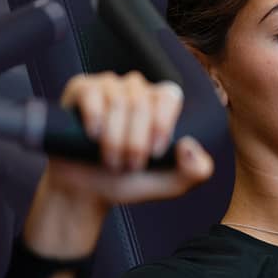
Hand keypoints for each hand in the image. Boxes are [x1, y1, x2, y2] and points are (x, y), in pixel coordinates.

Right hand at [47, 71, 213, 205]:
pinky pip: (91, 93)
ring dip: (114, 139)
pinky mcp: (81, 89)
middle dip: (135, 143)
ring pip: (117, 103)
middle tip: (127, 166)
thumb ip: (195, 171)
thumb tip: (188, 145)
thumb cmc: (130, 182)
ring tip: (110, 160)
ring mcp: (108, 85)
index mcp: (161, 102)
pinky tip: (92, 136)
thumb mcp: (171, 184)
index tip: (154, 154)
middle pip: (141, 104)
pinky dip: (94, 119)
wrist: (87, 191)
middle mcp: (136, 88)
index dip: (162, 125)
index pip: (169, 96)